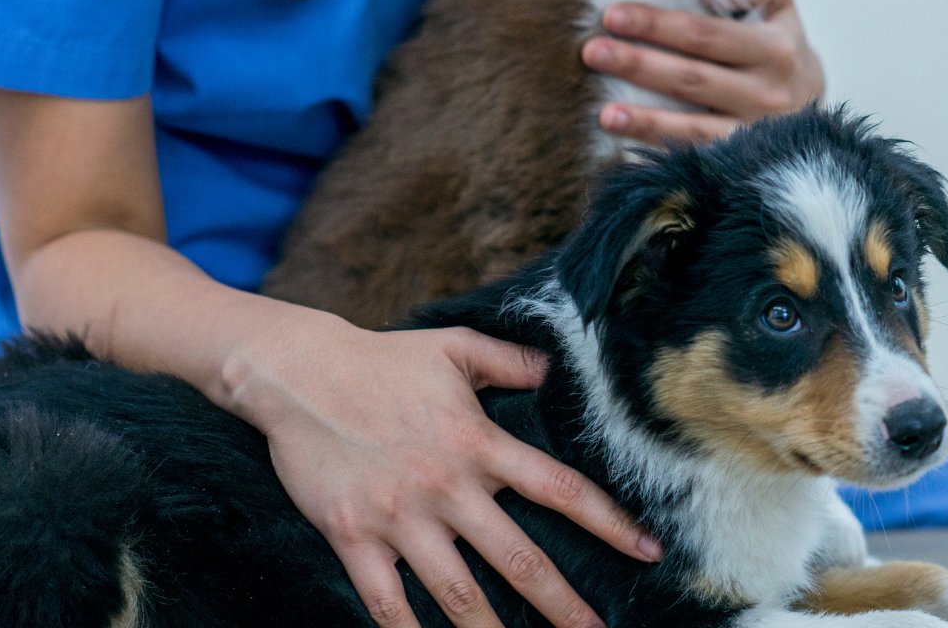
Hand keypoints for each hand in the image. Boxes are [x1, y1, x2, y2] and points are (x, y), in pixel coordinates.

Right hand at [228, 319, 659, 627]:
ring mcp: (402, 518)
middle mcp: (449, 487)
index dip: (609, 522)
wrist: (299, 374)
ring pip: (458, 592)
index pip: (560, 489)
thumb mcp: (455, 347)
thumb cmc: (382, 359)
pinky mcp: (354, 538)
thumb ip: (509, 361)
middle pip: (518, 558)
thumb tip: (553, 368)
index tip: (649, 551)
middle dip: (562, 604)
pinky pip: (387, 602)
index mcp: (480, 443)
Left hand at [581, 0, 824, 144]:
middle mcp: (768, 91)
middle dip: (640, 64)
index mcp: (774, 48)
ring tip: (605, 113)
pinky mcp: (742, 159)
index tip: (613, 15)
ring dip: (645, 119)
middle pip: (693, 78)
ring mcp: (756, 131)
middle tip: (593, 52)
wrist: (812, 105)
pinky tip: (628, 142)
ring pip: (694, 125)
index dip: (658, 25)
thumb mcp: (780, 8)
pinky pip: (696, 153)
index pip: (706, 34)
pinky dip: (660, 148)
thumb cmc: (779, 48)